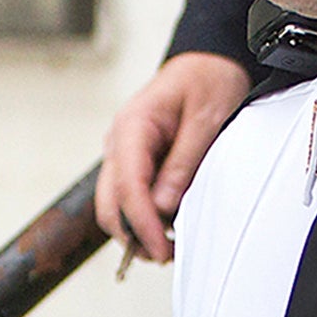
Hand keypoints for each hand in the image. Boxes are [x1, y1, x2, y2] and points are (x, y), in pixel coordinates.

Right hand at [95, 52, 251, 263]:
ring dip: (135, 229)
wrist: (207, 62)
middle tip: (164, 255)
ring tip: (166, 245)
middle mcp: (119, 142)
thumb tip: (164, 204)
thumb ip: (184, 162)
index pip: (127, 186)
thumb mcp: (206, 119)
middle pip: (109, 203)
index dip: (142, 222)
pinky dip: (141, 216)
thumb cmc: (207, 80)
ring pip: (114, 204)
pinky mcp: (133, 162)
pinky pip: (128, 196)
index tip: (161, 247)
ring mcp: (123, 153)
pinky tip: (164, 226)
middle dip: (132, 234)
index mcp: (132, 126)